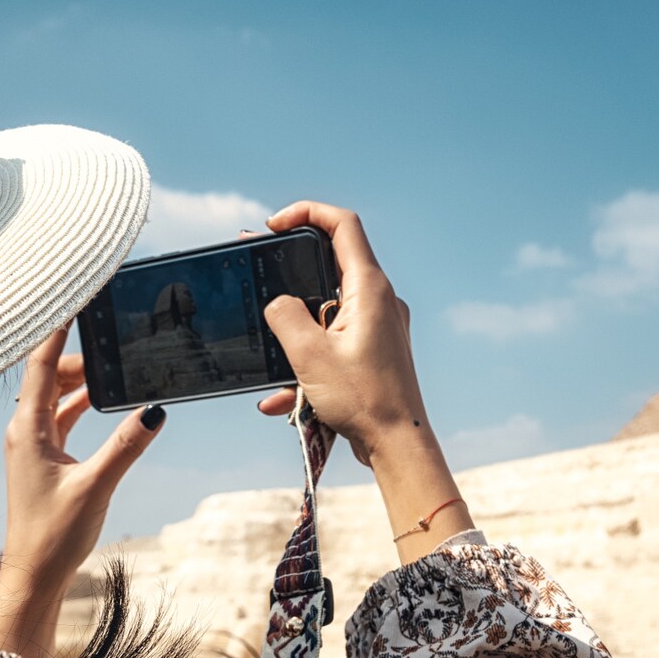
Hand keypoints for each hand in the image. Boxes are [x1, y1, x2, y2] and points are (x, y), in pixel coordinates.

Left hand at [0, 325, 164, 657]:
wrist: (34, 575)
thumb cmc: (54, 535)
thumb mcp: (96, 486)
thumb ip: (126, 446)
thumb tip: (153, 410)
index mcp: (28, 430)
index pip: (40, 365)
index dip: (56, 328)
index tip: (73, 298)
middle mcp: (25, 430)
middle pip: (49, 374)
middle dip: (80, 355)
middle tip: (113, 341)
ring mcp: (32, 443)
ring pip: (56, 395)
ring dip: (82, 380)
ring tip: (113, 369)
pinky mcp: (43, 457)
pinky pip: (61, 415)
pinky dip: (81, 403)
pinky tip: (105, 401)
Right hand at [256, 202, 472, 561]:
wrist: (399, 446)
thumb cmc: (363, 400)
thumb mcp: (308, 353)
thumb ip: (284, 315)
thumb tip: (278, 304)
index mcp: (369, 288)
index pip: (342, 224)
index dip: (306, 212)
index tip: (273, 225)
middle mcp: (380, 300)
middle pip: (331, 263)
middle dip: (291, 269)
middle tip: (259, 271)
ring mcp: (380, 326)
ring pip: (328, 309)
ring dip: (296, 329)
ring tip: (268, 347)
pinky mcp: (376, 351)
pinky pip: (334, 343)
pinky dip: (308, 362)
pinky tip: (282, 400)